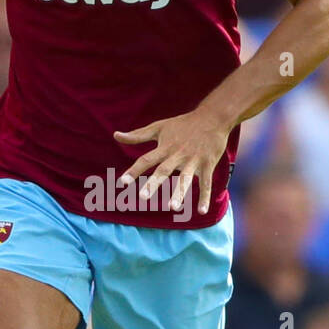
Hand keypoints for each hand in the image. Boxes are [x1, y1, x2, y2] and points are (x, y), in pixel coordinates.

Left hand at [113, 109, 230, 215]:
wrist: (212, 117)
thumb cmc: (182, 124)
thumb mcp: (159, 127)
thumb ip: (137, 135)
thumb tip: (115, 136)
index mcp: (165, 147)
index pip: (146, 160)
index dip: (134, 171)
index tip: (122, 182)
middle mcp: (178, 155)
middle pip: (163, 170)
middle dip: (153, 183)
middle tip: (143, 197)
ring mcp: (193, 160)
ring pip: (185, 178)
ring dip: (179, 193)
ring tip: (173, 207)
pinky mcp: (207, 165)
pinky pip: (206, 183)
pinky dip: (205, 197)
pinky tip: (202, 211)